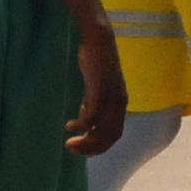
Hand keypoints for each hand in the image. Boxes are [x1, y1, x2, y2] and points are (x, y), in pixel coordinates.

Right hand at [64, 17, 128, 157]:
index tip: (83, 148)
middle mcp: (119, 104)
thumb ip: (94, 102)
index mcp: (120, 104)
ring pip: (100, 131)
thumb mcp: (98, 87)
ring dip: (85, 142)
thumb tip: (86, 118)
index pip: (115, 135)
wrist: (99, 40)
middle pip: (109, 137)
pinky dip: (81, 126)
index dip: (99, 146)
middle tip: (72, 150)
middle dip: (91, 148)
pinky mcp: (99, 90)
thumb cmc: (97, 61)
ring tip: (70, 144)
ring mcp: (110, 98)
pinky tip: (70, 126)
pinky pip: (91, 117)